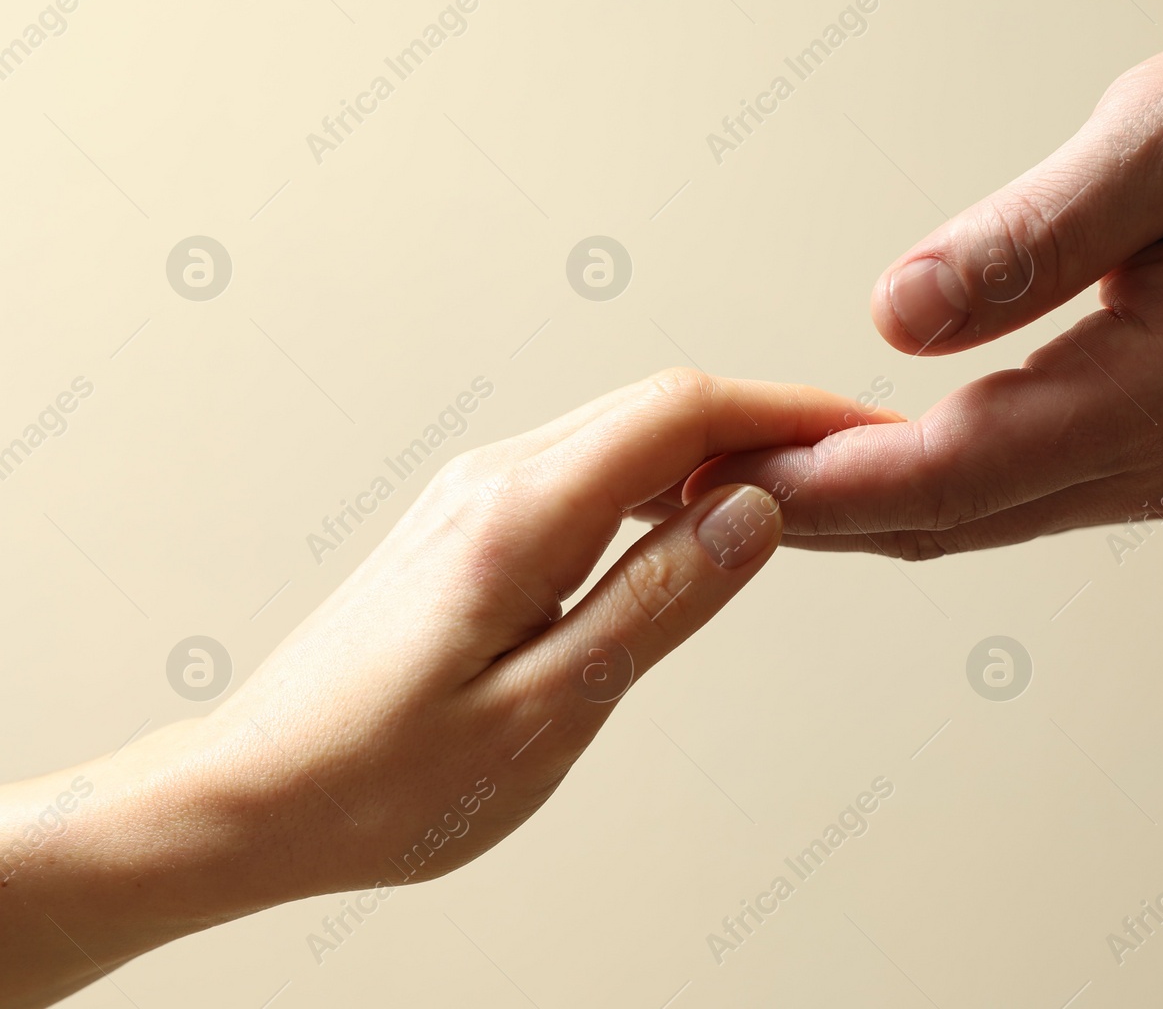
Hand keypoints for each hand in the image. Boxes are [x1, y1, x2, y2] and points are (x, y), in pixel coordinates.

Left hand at [0, 369, 897, 1007]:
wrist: (254, 797)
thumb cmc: (379, 780)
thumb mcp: (545, 711)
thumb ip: (655, 601)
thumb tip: (752, 512)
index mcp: (516, 518)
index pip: (681, 412)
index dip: (788, 410)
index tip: (867, 429)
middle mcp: (493, 482)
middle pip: (659, 407)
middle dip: (769, 423)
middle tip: (858, 467)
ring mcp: (477, 496)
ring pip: (627, 434)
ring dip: (720, 451)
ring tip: (800, 499)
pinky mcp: (472, 525)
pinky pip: (591, 472)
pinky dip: (665, 482)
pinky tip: (696, 526)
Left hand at [685, 0, 1162, 557]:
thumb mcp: (1162, 142)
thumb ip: (1031, 238)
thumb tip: (897, 314)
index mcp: (1160, 392)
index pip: (954, 468)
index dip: (826, 483)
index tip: (718, 478)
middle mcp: (1157, 460)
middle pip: (948, 517)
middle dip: (813, 510)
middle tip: (689, 487)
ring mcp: (1154, 470)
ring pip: (971, 517)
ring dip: (855, 508)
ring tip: (743, 480)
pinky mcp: (1143, 453)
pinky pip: (1004, 493)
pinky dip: (915, 488)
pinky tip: (853, 465)